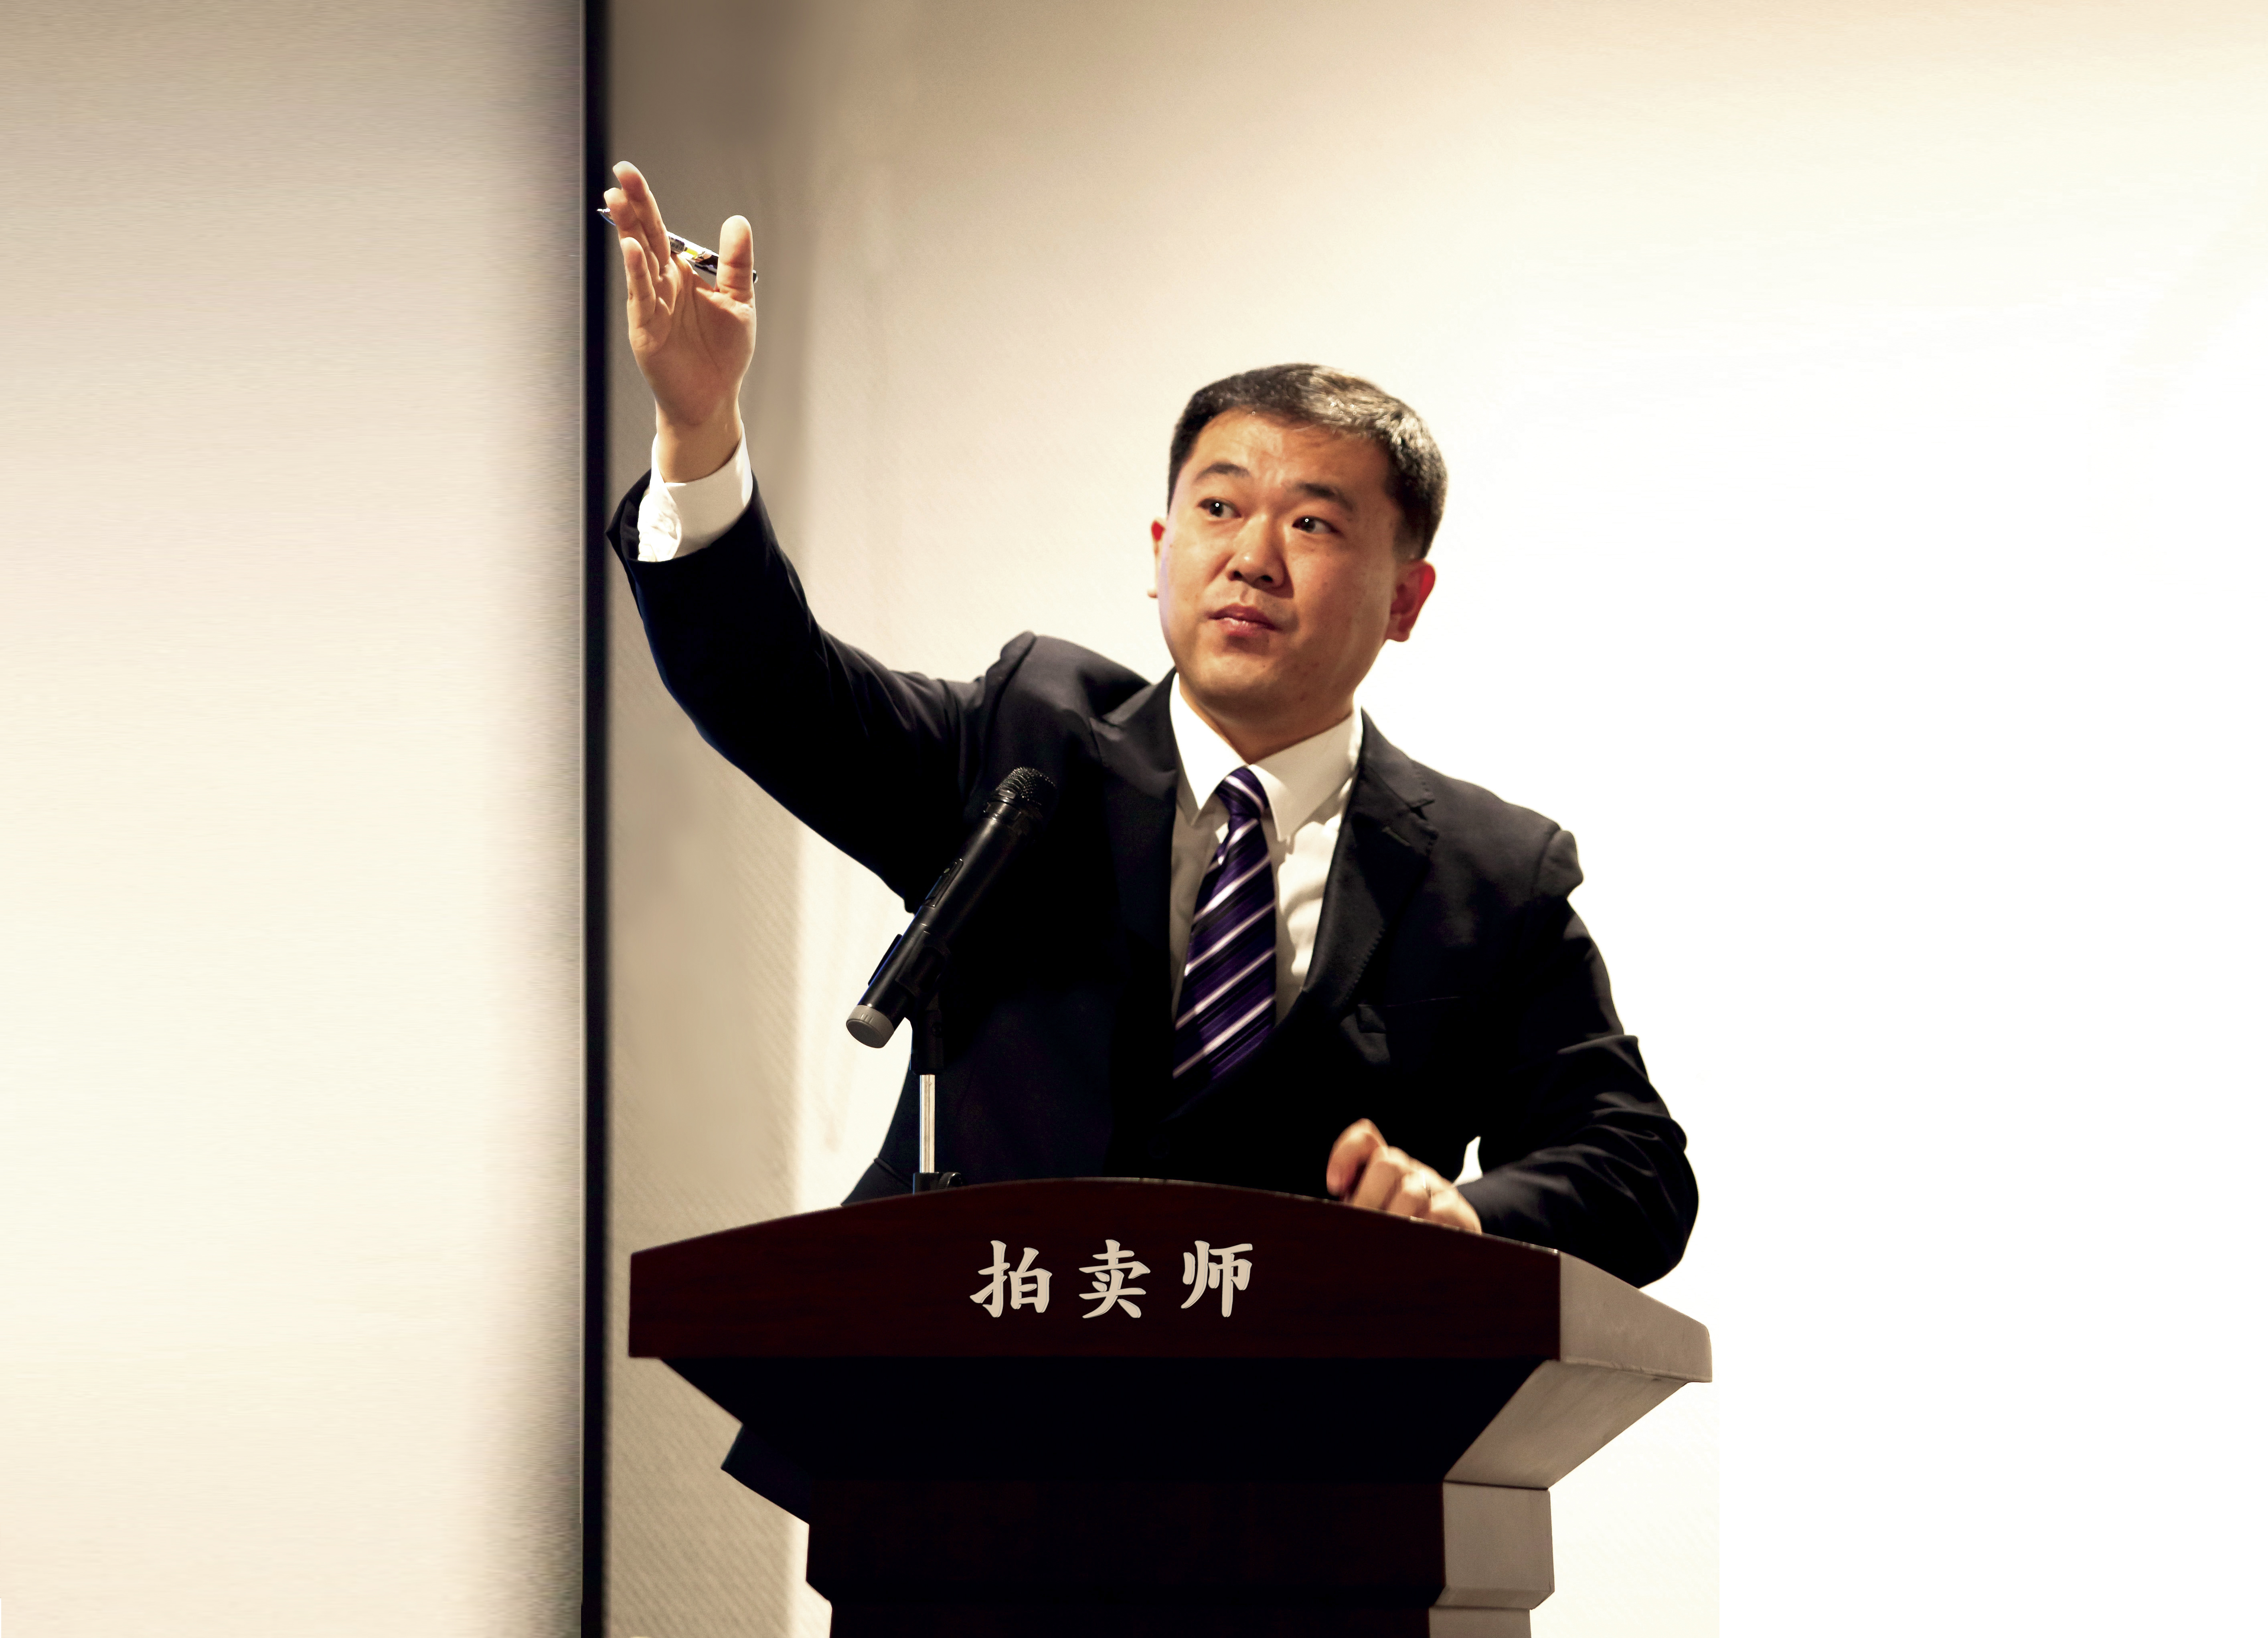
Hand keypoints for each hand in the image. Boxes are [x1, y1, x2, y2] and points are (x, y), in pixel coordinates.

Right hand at [599, 161, 755, 480]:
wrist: (714, 397)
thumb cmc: (723, 353)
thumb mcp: (738, 300)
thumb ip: (735, 262)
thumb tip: (737, 221)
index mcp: (680, 273)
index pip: (658, 229)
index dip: (645, 201)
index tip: (628, 173)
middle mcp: (661, 284)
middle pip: (644, 236)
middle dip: (632, 206)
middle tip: (620, 174)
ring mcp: (650, 305)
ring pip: (638, 261)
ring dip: (628, 231)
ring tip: (618, 201)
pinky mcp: (647, 329)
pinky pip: (641, 295)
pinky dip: (637, 273)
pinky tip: (633, 249)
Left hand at [1325, 1119, 1481, 1233]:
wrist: (1453, 1253)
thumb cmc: (1399, 1238)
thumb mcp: (1372, 1219)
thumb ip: (1355, 1207)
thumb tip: (1340, 1208)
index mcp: (1386, 1171)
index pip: (1366, 1140)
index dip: (1346, 1153)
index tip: (1335, 1185)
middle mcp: (1411, 1172)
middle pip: (1388, 1163)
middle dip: (1368, 1199)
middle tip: (1363, 1227)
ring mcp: (1437, 1188)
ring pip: (1410, 1193)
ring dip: (1393, 1222)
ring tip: (1387, 1245)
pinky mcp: (1459, 1210)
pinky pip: (1436, 1213)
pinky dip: (1419, 1231)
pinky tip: (1413, 1245)